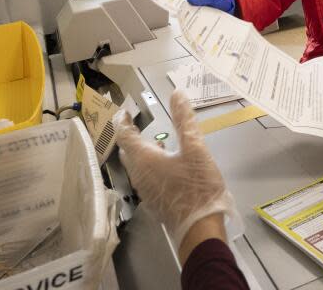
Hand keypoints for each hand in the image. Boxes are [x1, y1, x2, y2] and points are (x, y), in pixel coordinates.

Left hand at [113, 91, 236, 260]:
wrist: (200, 228)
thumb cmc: (197, 186)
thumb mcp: (195, 148)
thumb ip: (185, 120)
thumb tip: (176, 94)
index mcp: (144, 159)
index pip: (123, 134)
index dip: (122, 120)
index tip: (126, 111)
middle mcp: (138, 174)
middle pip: (127, 151)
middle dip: (130, 135)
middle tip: (138, 123)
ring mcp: (144, 190)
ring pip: (136, 166)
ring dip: (141, 152)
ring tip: (156, 142)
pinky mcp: (153, 201)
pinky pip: (145, 177)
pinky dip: (149, 165)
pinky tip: (166, 165)